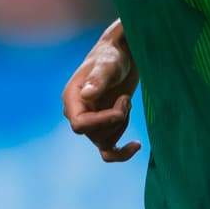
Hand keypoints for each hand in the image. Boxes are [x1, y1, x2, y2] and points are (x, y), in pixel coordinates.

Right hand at [62, 22, 141, 161]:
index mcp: (72, 98)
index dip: (101, 122)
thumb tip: (86, 96)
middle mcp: (78, 112)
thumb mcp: (108, 65)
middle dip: (116, 121)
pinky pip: (108, 151)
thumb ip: (98, 79)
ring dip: (122, 126)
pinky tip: (136, 145)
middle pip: (94, 135)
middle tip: (126, 99)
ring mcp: (92, 121)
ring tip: (127, 102)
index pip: (79, 124)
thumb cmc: (112, 55)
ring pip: (104, 142)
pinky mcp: (105, 126)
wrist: (123, 55)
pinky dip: (121, 153)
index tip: (120, 111)